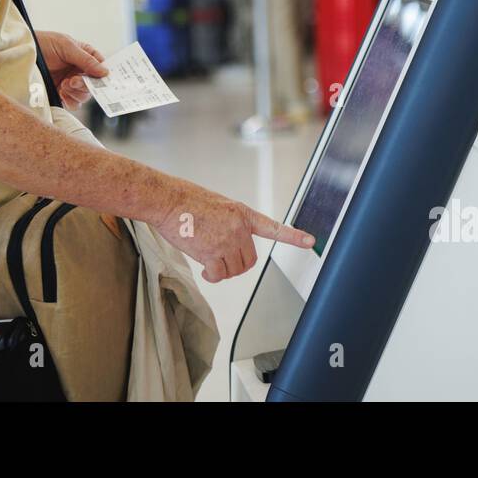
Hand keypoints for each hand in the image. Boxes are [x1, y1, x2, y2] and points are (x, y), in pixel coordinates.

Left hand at [36, 31, 106, 108]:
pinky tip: (61, 92)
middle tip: (73, 81)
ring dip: (76, 93)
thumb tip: (105, 72)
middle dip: (85, 85)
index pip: (101, 67)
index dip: (103, 75)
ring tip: (64, 85)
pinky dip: (70, 100)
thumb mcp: (67, 46)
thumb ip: (86, 60)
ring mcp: (70, 82)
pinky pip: (72, 103)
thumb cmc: (44, 43)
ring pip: (84, 95)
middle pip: (94, 85)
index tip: (101, 80)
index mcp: (85, 56)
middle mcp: (79, 70)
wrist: (24, 53)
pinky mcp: (60, 93)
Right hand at [152, 183, 313, 282]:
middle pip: (249, 260)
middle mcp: (238, 228)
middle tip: (221, 259)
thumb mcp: (218, 204)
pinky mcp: (211, 253)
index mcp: (242, 214)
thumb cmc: (187, 201)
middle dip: (236, 264)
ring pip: (234, 270)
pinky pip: (219, 275)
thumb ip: (231, 222)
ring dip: (222, 270)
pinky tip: (204, 269)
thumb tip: (230, 241)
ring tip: (207, 258)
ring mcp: (226, 241)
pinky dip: (212, 276)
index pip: (273, 227)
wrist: (168, 200)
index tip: (310, 241)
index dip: (293, 236)